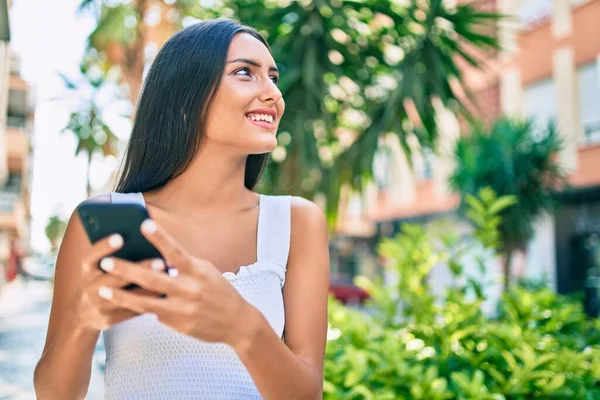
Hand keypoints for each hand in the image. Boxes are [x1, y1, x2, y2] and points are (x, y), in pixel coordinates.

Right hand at [72, 233, 162, 332]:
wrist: (83, 313)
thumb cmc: (101, 279)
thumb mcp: (99, 267)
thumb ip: (116, 255)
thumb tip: (144, 238)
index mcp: (86, 269)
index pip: (91, 257)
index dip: (103, 247)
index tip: (120, 237)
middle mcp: (88, 287)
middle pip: (114, 278)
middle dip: (138, 270)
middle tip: (160, 261)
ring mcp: (96, 305)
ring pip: (125, 297)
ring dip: (148, 289)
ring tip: (167, 280)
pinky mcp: (107, 320)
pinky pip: (130, 311)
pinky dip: (148, 302)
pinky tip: (165, 294)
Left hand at [96, 219, 254, 346]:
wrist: (237, 322)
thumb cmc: (218, 290)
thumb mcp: (206, 271)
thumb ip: (183, 265)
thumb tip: (157, 257)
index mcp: (197, 270)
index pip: (175, 251)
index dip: (160, 238)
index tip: (143, 224)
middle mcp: (190, 288)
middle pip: (152, 278)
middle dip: (126, 270)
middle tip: (105, 262)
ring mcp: (183, 308)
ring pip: (146, 302)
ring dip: (122, 295)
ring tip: (102, 290)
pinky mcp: (179, 324)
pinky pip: (154, 314)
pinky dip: (139, 307)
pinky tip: (122, 303)